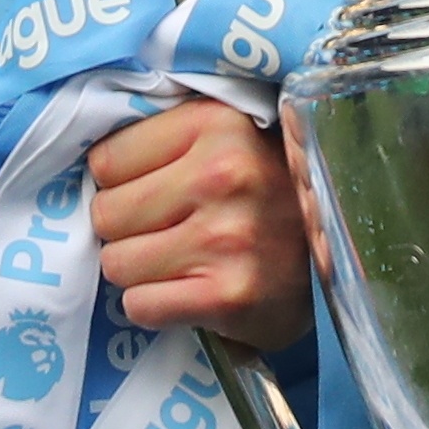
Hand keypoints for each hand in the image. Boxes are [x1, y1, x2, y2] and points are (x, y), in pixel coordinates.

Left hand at [85, 101, 313, 345]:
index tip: (158, 188)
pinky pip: (140, 306)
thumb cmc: (268, 190)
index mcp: (217, 122)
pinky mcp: (227, 295)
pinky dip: (156, 305)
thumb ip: (168, 132)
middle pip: (106, 214)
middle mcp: (223, 175)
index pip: (106, 161)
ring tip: (182, 259)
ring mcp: (226, 238)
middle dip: (128, 228)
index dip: (124, 180)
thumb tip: (86, 161)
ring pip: (117, 264)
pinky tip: (190, 291)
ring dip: (141, 269)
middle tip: (170, 228)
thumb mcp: (230, 135)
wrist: (342, 255)